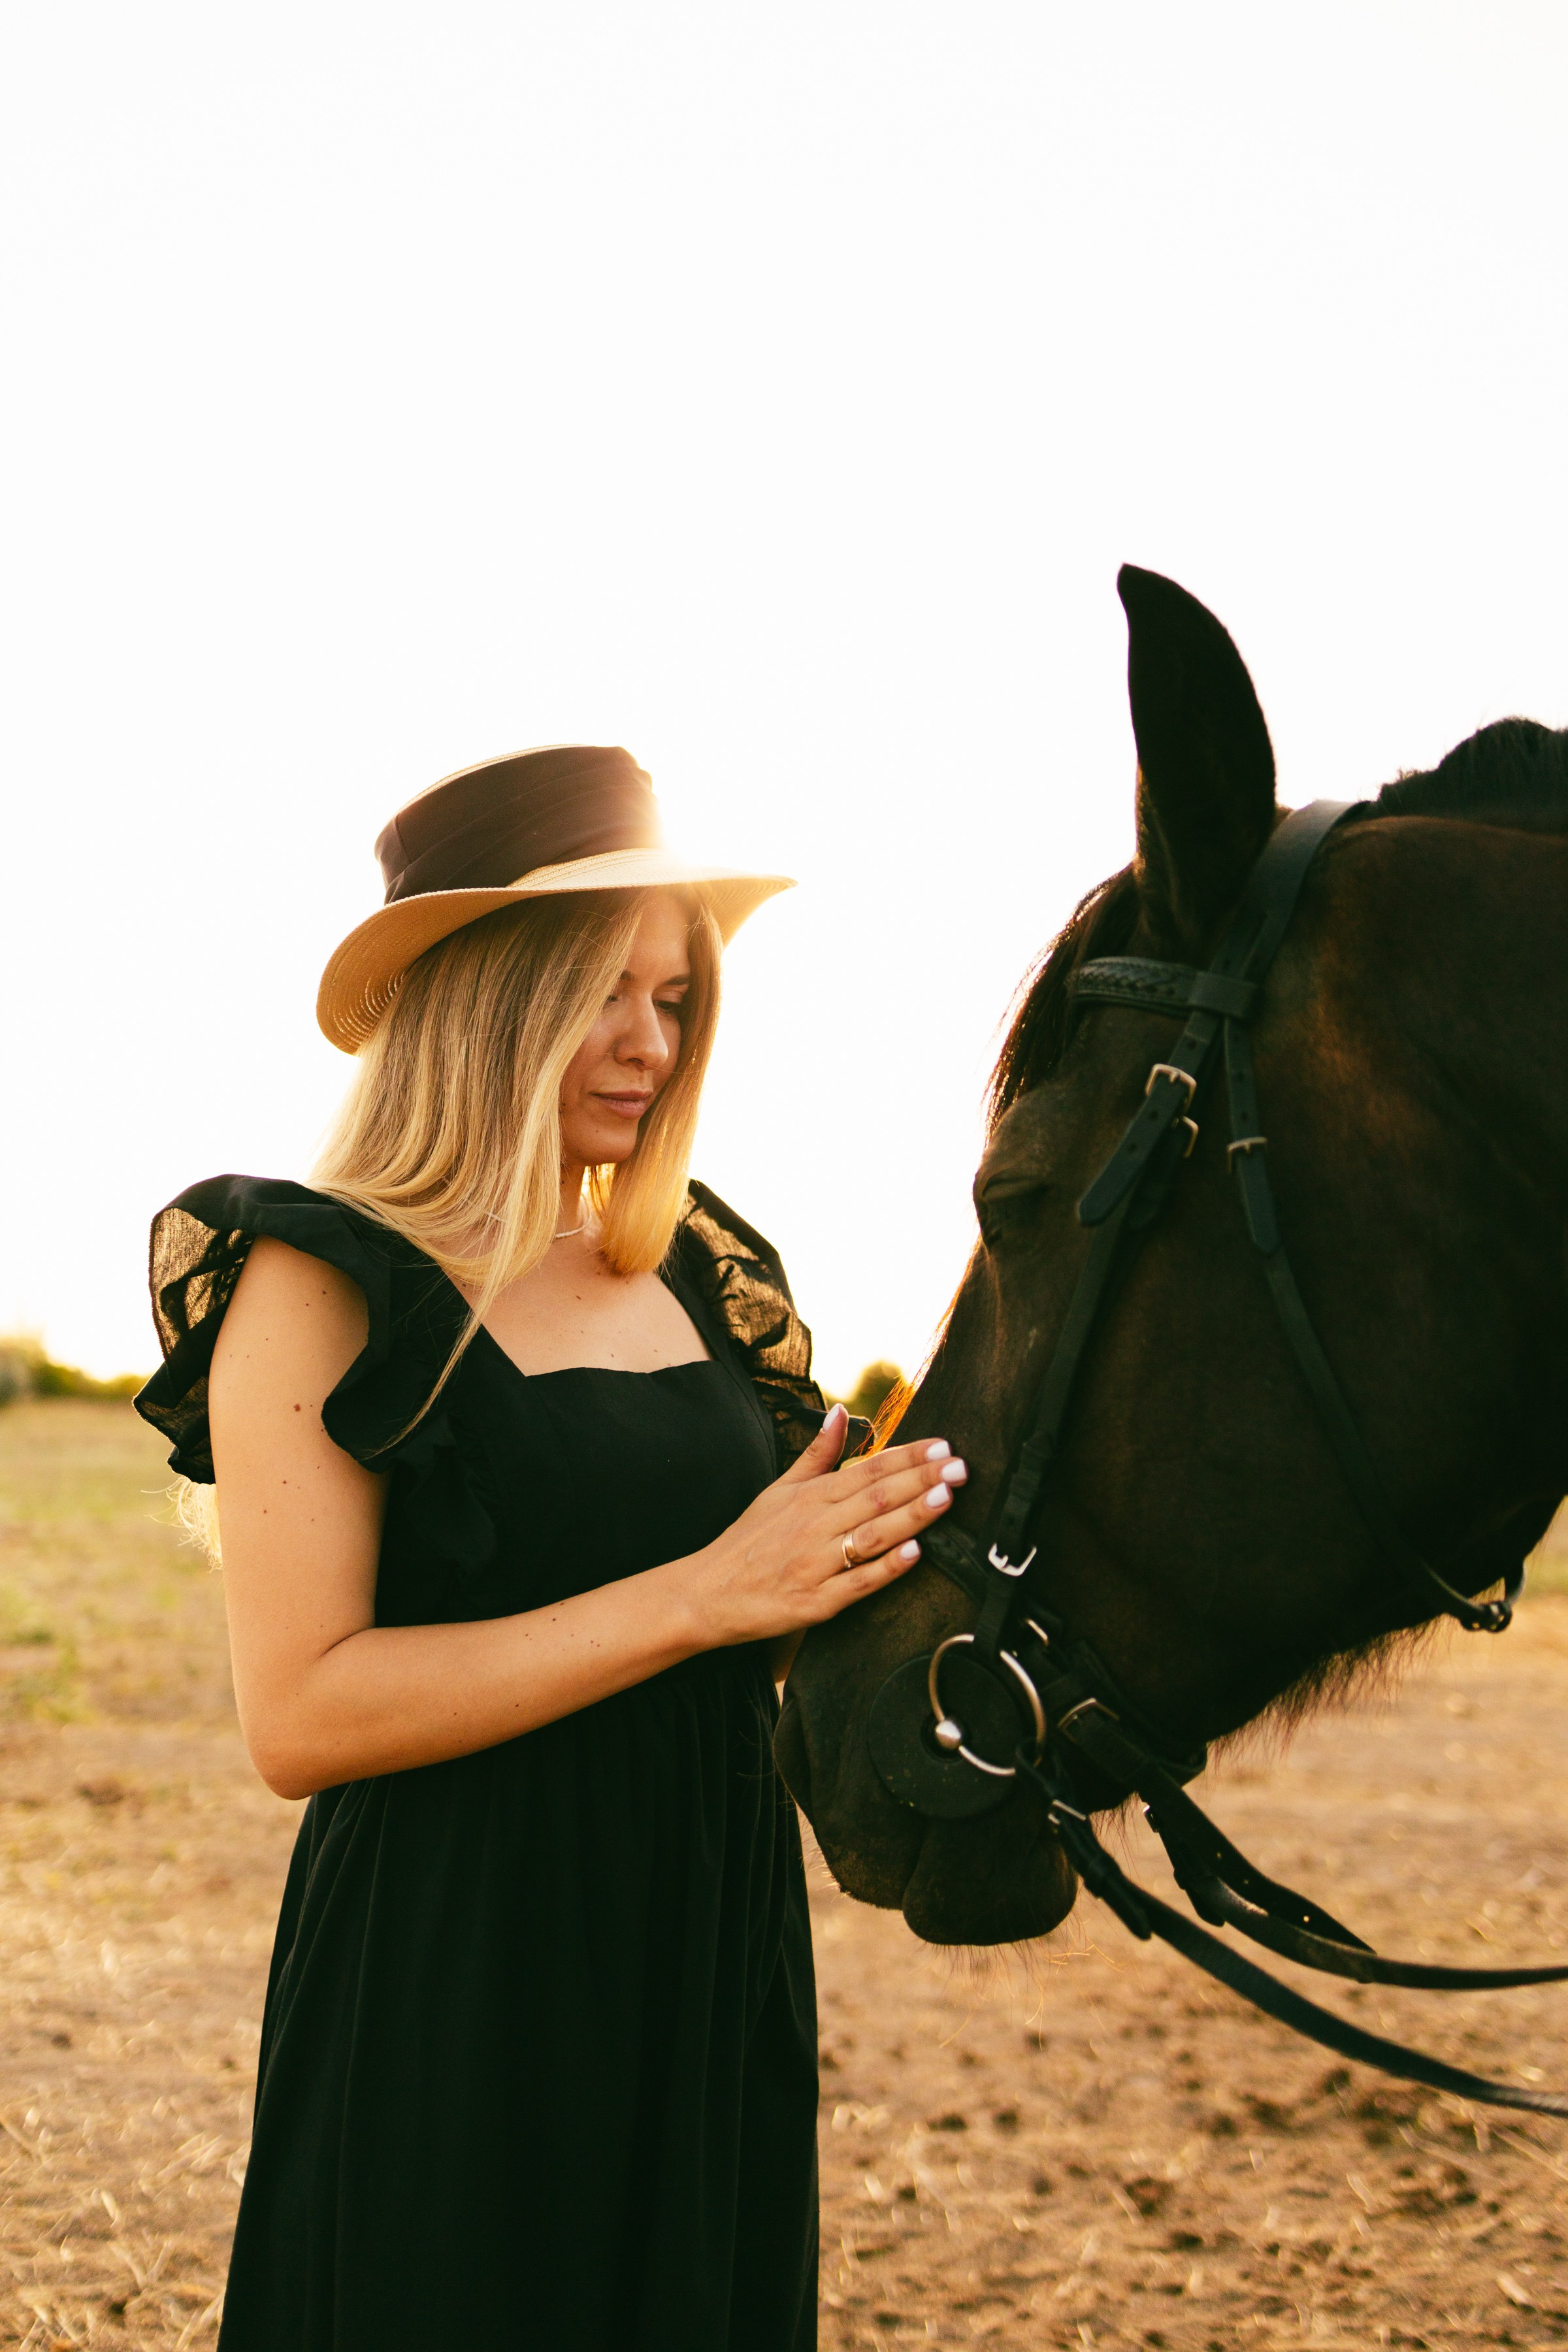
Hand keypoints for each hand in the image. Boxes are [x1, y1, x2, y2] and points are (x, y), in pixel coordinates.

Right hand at [679, 1404, 966, 1648]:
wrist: (706, 1594)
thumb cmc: (747, 1542)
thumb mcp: (778, 1489)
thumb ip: (816, 1453)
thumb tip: (841, 1412)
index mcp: (810, 1497)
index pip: (867, 1469)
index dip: (908, 1456)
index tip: (942, 1445)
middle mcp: (815, 1526)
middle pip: (877, 1497)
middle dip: (922, 1479)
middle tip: (960, 1466)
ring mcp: (817, 1564)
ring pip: (873, 1535)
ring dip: (913, 1515)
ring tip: (946, 1497)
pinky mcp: (816, 1602)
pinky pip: (858, 1583)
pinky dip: (887, 1568)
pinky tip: (915, 1553)